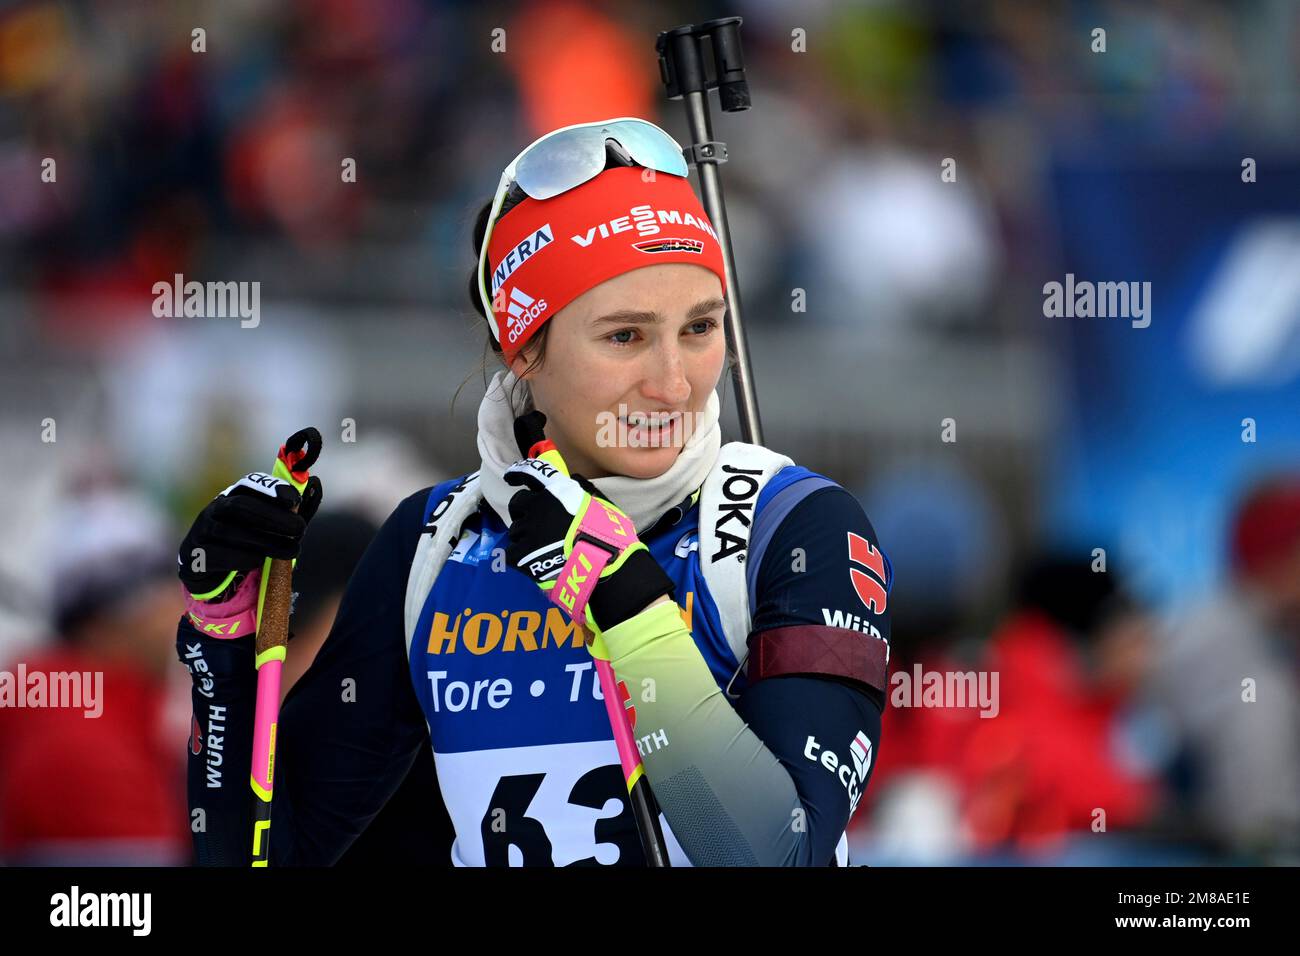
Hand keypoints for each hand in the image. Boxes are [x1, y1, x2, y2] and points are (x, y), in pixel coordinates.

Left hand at [503, 411, 672, 635]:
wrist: (601, 567)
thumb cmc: (608, 535)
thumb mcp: (600, 502)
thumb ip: (582, 490)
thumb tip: (571, 480)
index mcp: (557, 491)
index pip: (532, 473)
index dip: (519, 473)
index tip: (511, 477)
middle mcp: (538, 506)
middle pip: (518, 504)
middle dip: (524, 512)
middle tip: (537, 525)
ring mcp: (527, 530)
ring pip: (516, 530)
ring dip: (526, 537)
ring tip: (543, 549)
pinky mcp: (521, 554)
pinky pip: (513, 552)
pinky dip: (522, 558)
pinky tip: (536, 563)